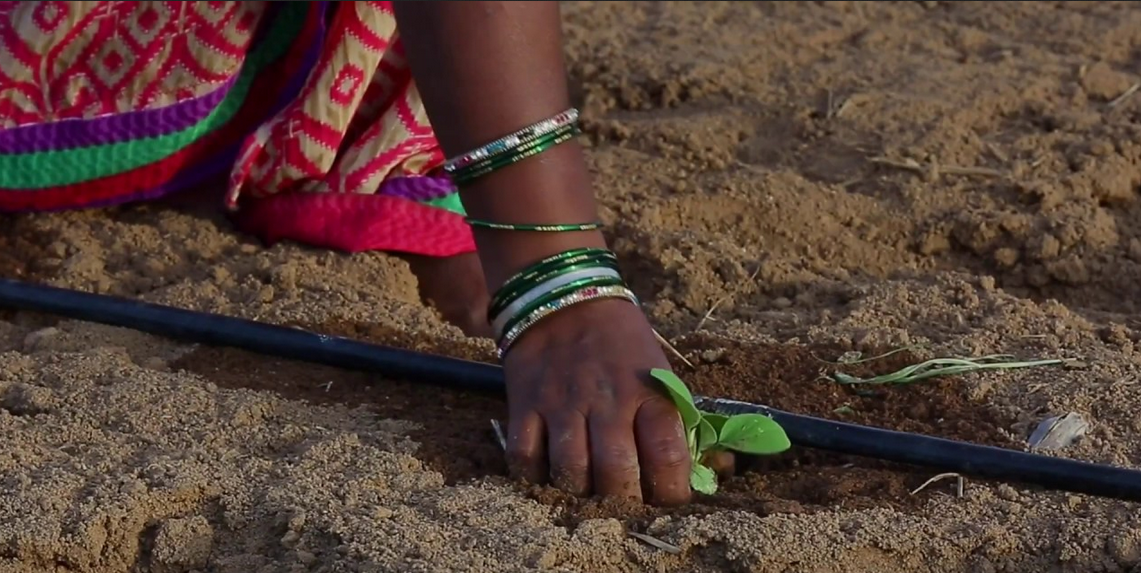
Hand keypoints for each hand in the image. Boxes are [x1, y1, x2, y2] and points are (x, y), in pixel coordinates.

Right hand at [501, 297, 691, 505]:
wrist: (562, 296)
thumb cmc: (621, 341)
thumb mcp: (659, 370)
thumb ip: (678, 419)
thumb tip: (714, 468)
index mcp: (648, 392)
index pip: (668, 456)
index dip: (673, 492)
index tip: (669, 499)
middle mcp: (606, 401)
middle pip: (617, 475)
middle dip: (624, 503)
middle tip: (626, 503)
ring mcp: (562, 404)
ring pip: (570, 474)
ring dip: (580, 493)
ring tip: (588, 491)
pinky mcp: (525, 404)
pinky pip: (525, 459)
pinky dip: (535, 477)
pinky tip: (548, 474)